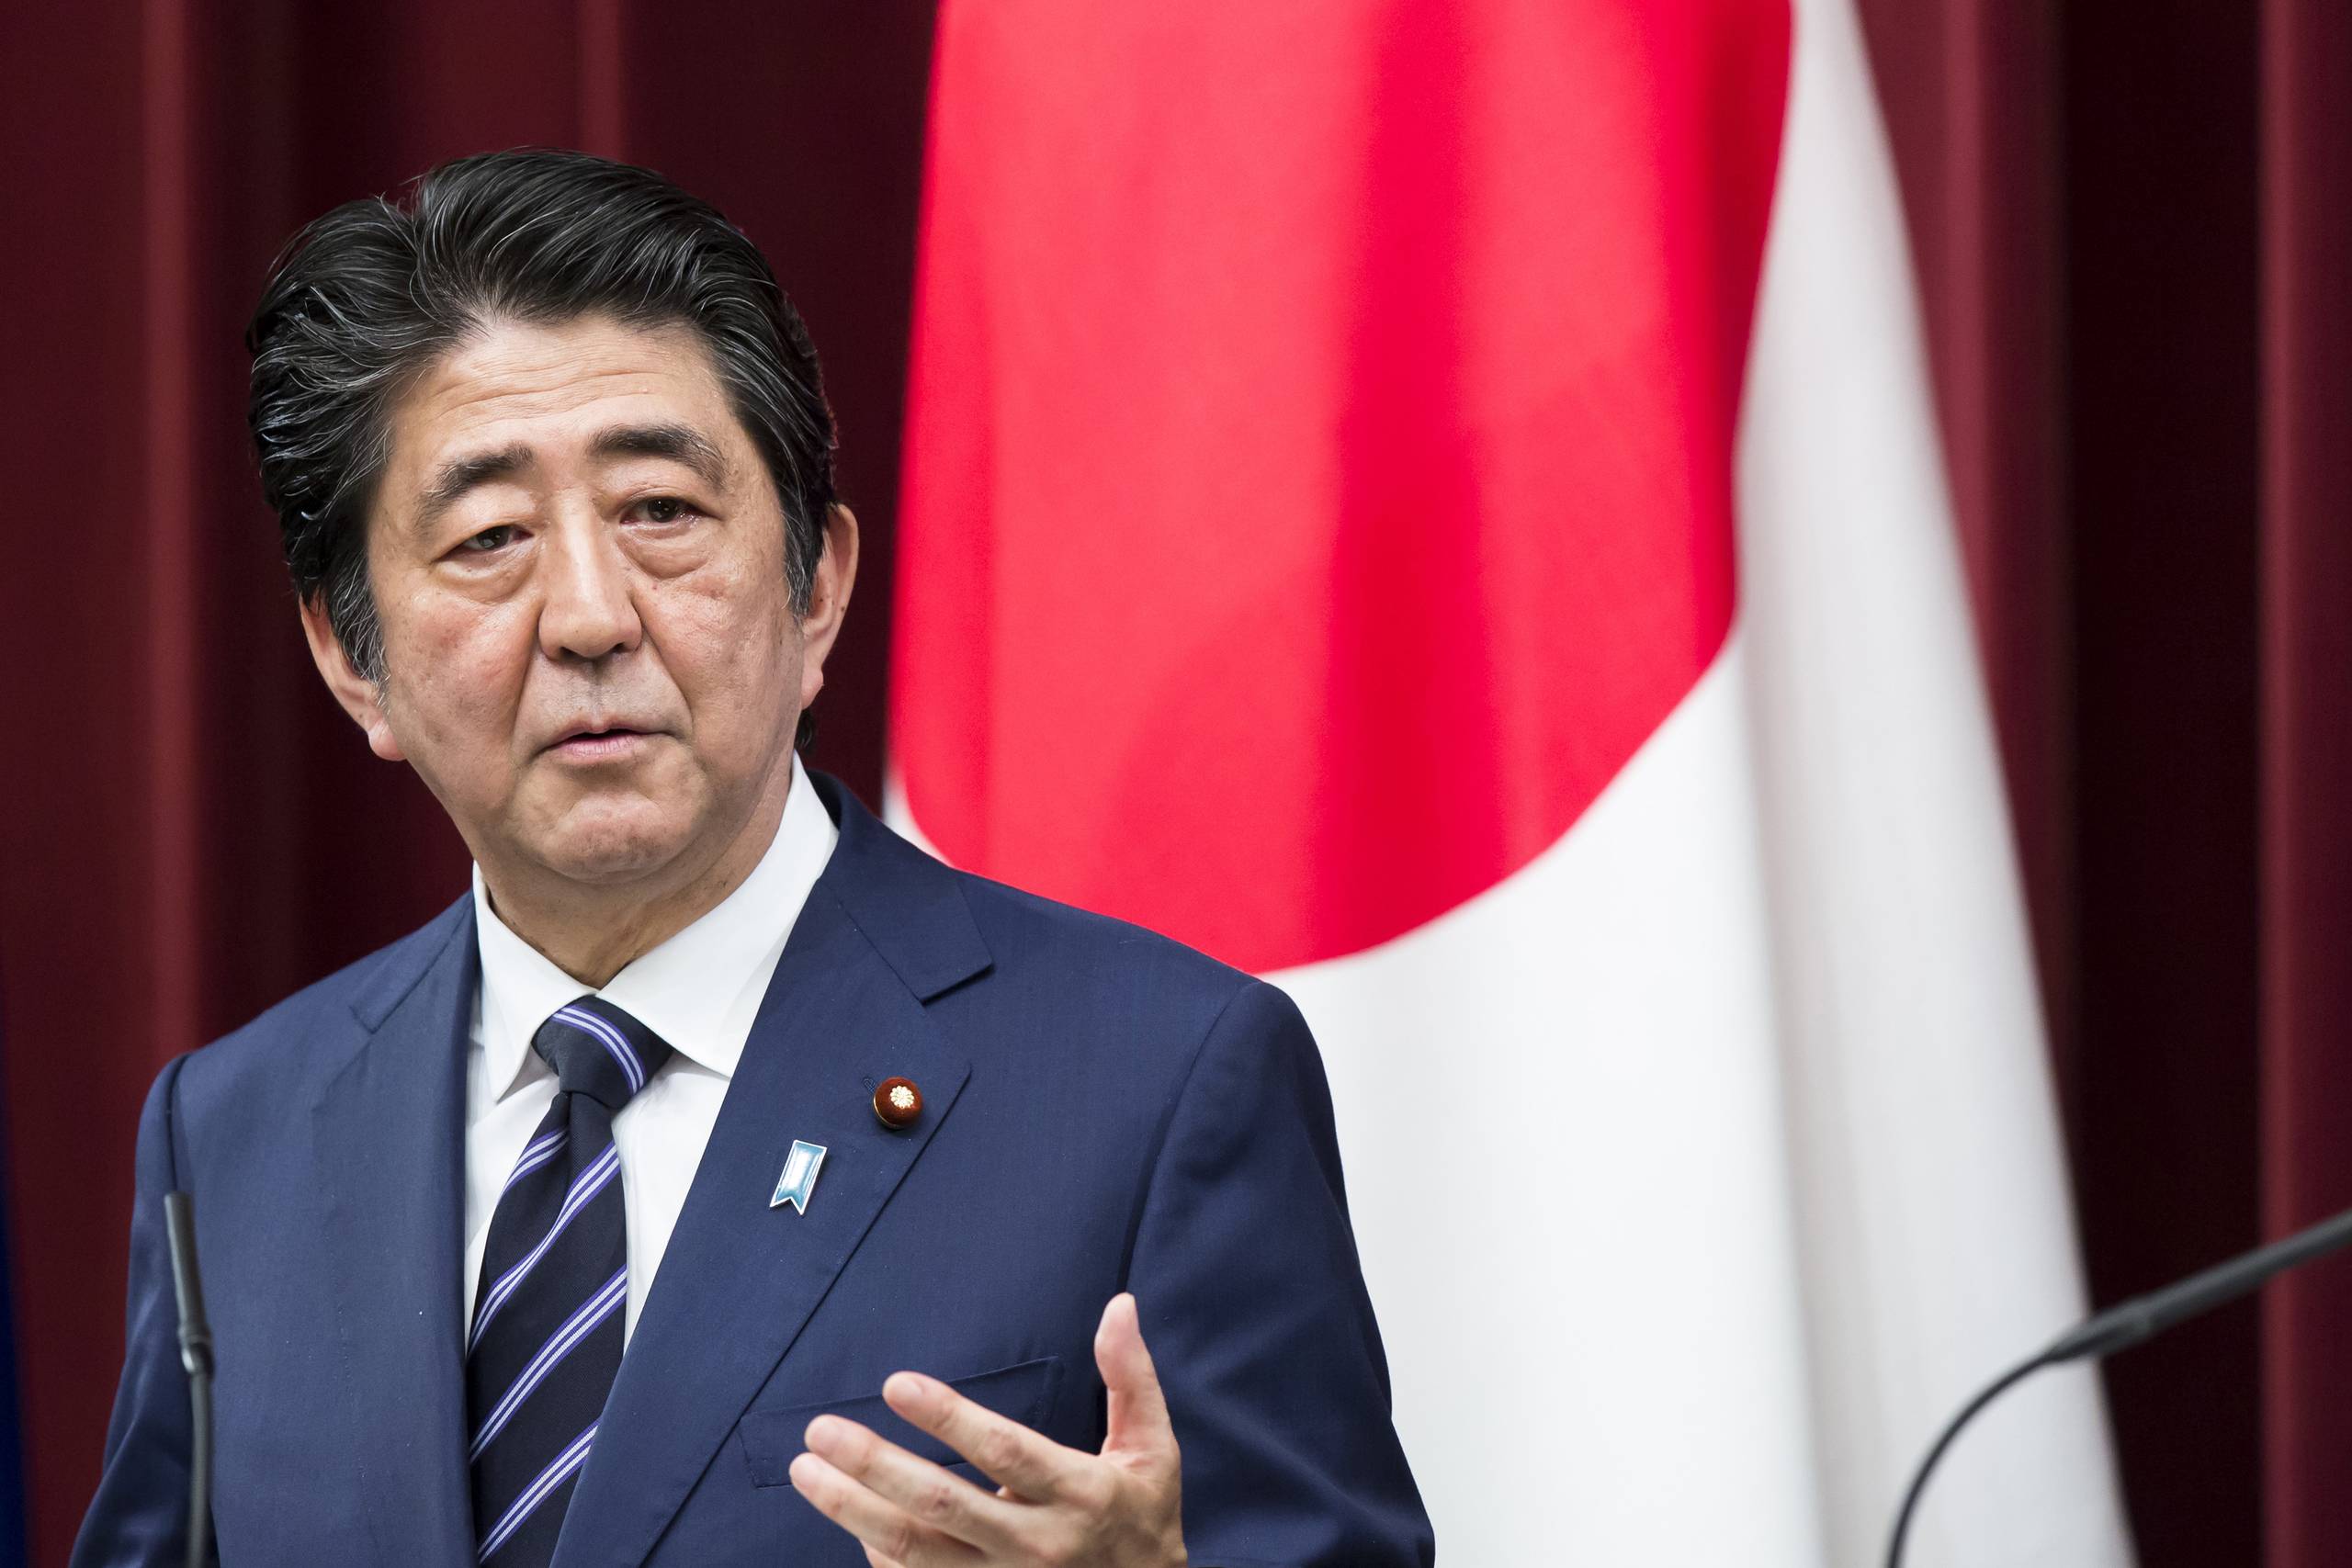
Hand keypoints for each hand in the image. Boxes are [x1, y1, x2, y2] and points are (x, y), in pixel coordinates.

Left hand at [790, 1292, 1186, 1567]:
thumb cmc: (1144, 1521)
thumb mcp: (1153, 1450)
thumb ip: (1131, 1378)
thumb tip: (1120, 1305)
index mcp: (1080, 1494)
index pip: (1005, 1452)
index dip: (949, 1418)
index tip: (895, 1384)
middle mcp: (1037, 1547)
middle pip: (942, 1506)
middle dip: (876, 1466)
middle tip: (819, 1430)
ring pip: (916, 1550)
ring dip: (852, 1510)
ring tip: (807, 1470)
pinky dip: (876, 1553)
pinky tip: (846, 1517)